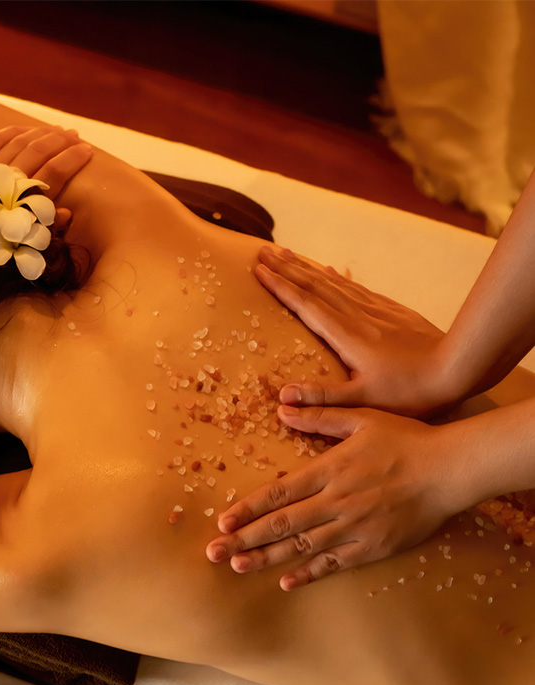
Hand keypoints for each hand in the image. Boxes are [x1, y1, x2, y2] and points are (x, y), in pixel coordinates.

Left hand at [0, 125, 92, 226]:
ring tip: (58, 130)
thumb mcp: (21, 247)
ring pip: (20, 142)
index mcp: (20, 205)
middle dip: (60, 141)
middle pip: (38, 152)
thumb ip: (45, 231)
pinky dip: (14, 132)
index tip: (88, 150)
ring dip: (41, 133)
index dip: (72, 160)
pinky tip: (28, 129)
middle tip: (76, 136)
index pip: (53, 173)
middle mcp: (4, 183)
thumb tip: (67, 213)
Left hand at [205, 405, 465, 589]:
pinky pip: (335, 564)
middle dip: (244, 539)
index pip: (277, 493)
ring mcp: (354, 528)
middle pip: (281, 525)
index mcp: (329, 471)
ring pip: (301, 547)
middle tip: (214, 553)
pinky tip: (286, 582)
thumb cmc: (406, 440)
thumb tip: (282, 407)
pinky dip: (309, 574)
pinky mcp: (373, 547)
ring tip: (238, 567)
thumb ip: (320, 416)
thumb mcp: (362, 418)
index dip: (247, 509)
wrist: (451, 470)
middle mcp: (336, 502)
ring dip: (267, 559)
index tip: (222, 521)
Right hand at [255, 247, 455, 417]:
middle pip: (314, 286)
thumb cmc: (411, 391)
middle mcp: (357, 316)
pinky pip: (356, 288)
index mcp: (345, 335)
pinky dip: (337, 278)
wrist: (460, 367)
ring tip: (287, 254)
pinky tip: (330, 270)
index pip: (305, 304)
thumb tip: (282, 396)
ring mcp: (376, 310)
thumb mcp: (363, 400)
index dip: (279, 286)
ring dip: (307, 268)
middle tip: (263, 251)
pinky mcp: (392, 311)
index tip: (258, 269)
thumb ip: (322, 398)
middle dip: (286, 268)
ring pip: (333, 283)